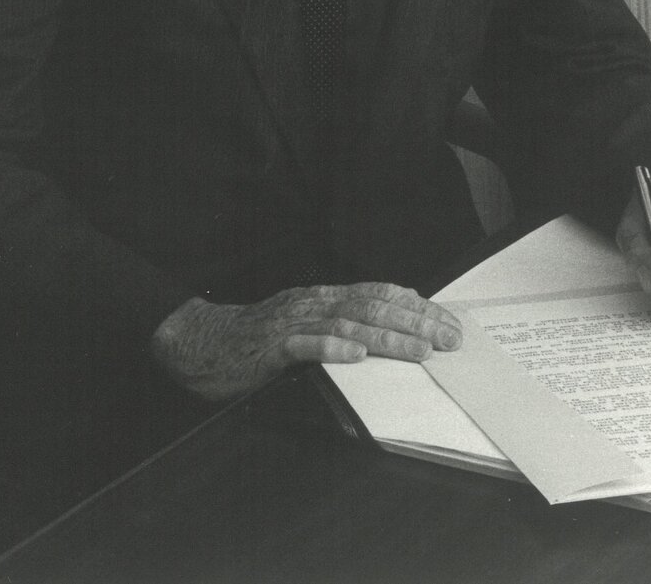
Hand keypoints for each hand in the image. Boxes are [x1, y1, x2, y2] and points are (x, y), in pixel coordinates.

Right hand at [150, 282, 462, 400]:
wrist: (201, 341)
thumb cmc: (257, 338)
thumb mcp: (305, 323)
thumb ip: (341, 323)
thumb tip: (389, 329)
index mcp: (325, 297)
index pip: (381, 294)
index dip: (417, 307)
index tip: (449, 322)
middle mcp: (314, 303)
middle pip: (373, 307)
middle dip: (416, 322)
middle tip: (449, 339)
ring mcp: (292, 323)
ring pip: (347, 325)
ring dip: (387, 338)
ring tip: (419, 350)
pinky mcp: (270, 348)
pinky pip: (304, 346)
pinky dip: (331, 349)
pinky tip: (355, 356)